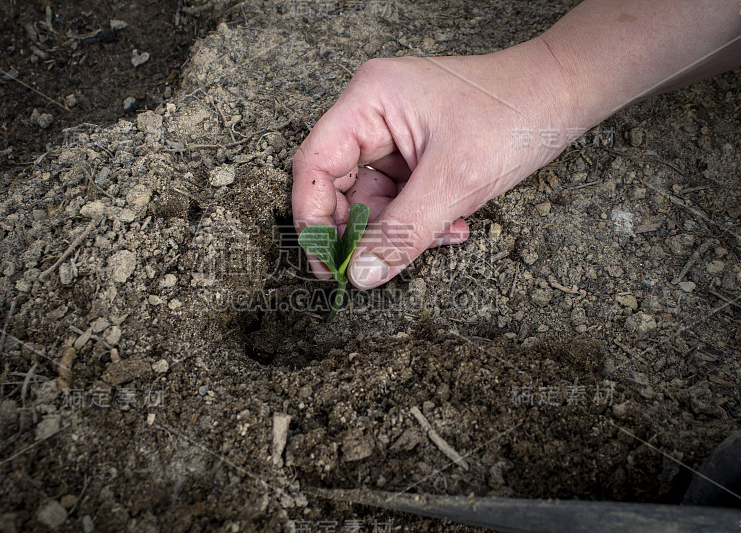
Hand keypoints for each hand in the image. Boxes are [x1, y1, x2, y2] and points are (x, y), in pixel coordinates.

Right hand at [292, 39, 579, 288]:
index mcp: (369, 100)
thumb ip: (402, 232)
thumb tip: (360, 274)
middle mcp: (373, 113)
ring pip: (372, 199)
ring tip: (442, 232)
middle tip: (374, 265)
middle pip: (339, 185)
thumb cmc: (516, 114)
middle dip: (364, 228)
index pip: (315, 165)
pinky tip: (453, 224)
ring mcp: (393, 133)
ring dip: (401, 228)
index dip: (313, 217)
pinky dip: (419, 219)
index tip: (326, 261)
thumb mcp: (454, 182)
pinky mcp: (414, 152)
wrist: (564, 95)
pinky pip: (399, 198)